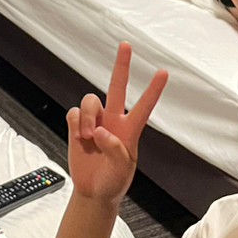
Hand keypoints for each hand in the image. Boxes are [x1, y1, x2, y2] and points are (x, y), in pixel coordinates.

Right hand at [67, 43, 167, 206]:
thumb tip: (99, 130)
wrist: (93, 191)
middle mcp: (113, 120)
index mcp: (130, 130)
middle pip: (117, 87)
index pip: (144, 106)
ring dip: (88, 118)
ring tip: (88, 137)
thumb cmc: (113, 181)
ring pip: (90, 101)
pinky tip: (79, 137)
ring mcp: (94, 122)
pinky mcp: (77, 125)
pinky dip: (76, 123)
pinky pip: (74, 112)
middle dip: (121, 65)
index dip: (153, 90)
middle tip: (126, 45)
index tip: (164, 72)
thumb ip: (114, 149)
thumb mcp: (121, 170)